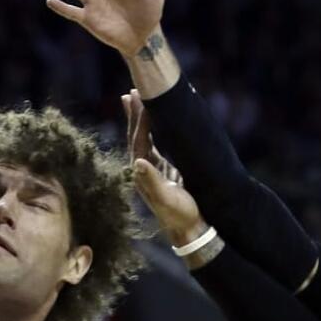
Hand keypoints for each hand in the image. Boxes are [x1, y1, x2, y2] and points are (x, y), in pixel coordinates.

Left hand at [123, 90, 204, 246]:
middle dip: (135, 114)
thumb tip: (137, 162)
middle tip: (132, 91)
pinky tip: (154, 123)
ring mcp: (152, 169)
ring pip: (144, 138)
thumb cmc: (180, 213)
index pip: (139, 140)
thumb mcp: (167, 197)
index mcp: (143, 172)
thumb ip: (152, 180)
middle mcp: (143, 169)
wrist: (188, 228)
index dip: (139, 119)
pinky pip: (154, 144)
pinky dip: (153, 131)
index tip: (140, 98)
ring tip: (137, 100)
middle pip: (137, 136)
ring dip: (141, 119)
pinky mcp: (163, 170)